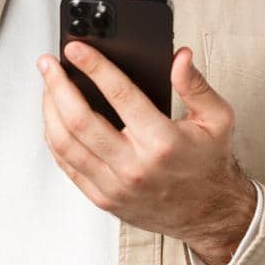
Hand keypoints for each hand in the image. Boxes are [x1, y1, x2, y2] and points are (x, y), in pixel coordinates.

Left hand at [36, 41, 257, 264]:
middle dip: (58, 85)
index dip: (94, 66)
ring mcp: (115, 185)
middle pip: (80, 120)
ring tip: (47, 87)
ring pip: (66, 144)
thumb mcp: (217, 119)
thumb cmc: (209, 163)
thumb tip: (179, 57)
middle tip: (48, 64)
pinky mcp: (104, 198)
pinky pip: (67, 166)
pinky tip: (53, 118)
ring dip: (49, 110)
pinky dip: (54, 138)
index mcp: (163, 141)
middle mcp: (135, 166)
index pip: (120, 94)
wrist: (209, 215)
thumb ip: (195, 85)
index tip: (76, 49)